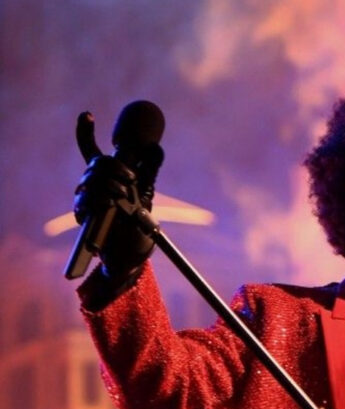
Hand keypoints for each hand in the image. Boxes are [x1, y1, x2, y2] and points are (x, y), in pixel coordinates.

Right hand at [73, 111, 163, 278]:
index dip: (85, 132)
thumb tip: (156, 147)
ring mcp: (86, 200)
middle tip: (131, 180)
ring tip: (123, 197)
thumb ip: (149, 169)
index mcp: (106, 176)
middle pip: (95, 163)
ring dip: (109, 185)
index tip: (88, 114)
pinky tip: (108, 205)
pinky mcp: (84, 217)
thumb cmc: (137, 224)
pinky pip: (84, 202)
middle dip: (114, 168)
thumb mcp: (147, 193)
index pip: (90, 151)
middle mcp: (93, 185)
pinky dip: (98, 200)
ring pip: (90, 181)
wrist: (131, 253)